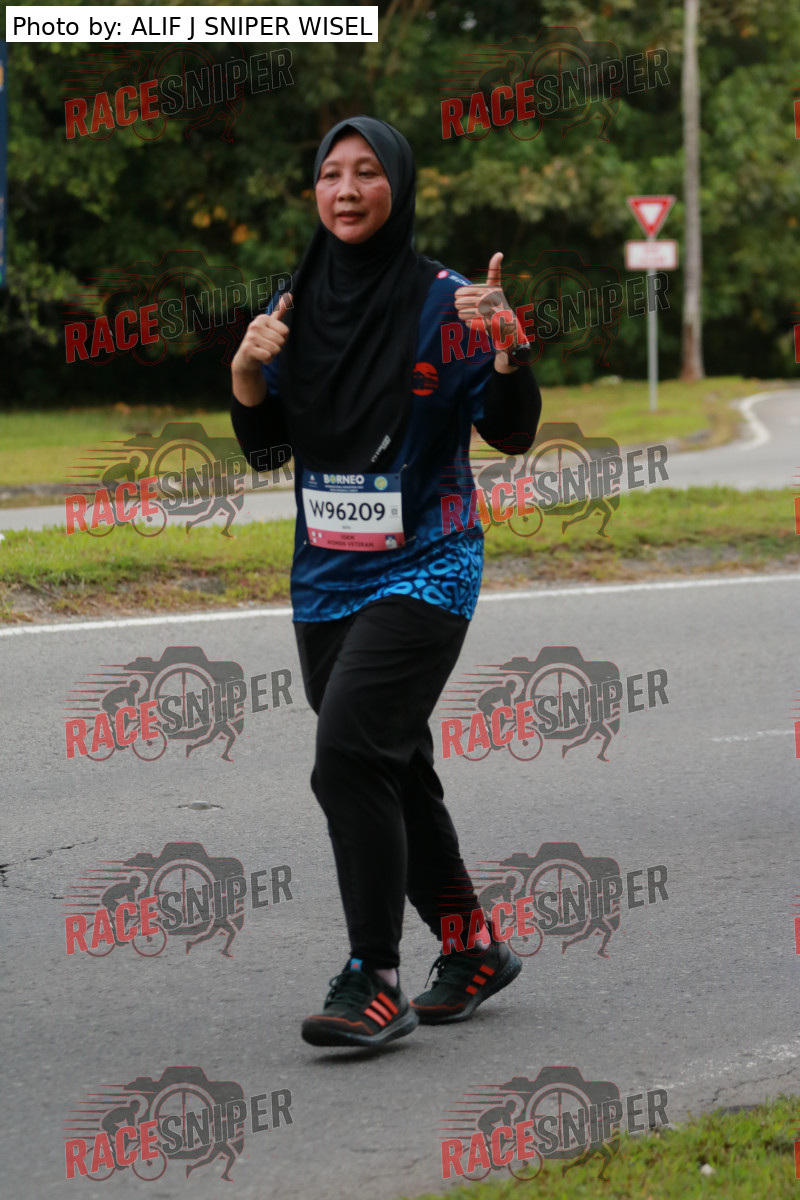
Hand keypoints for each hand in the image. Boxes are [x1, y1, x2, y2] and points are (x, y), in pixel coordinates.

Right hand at [231, 292, 292, 374]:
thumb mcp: (271, 325)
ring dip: (272, 354)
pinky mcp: (247, 349)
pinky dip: (267, 360)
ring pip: (275, 349)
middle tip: (267, 346)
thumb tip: (290, 294)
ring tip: (263, 351)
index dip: (282, 338)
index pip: (285, 331)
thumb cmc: (262, 340)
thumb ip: (280, 311)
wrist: (246, 358)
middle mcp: (255, 325)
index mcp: (262, 318)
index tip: (272, 338)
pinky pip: (268, 356)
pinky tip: (260, 358)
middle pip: (281, 340)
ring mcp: (250, 337)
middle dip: (277, 347)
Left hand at [454, 253, 531, 369]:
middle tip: (475, 309)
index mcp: (487, 289)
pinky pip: (467, 324)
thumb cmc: (498, 303)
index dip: (460, 297)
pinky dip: (472, 324)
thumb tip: (499, 253)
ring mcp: (486, 313)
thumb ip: (494, 269)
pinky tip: (481, 323)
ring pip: (461, 314)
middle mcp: (487, 299)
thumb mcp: (496, 286)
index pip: (458, 293)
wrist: (509, 324)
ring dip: (466, 317)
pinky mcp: (485, 325)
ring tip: (478, 315)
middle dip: (462, 308)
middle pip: (458, 304)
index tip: (471, 299)